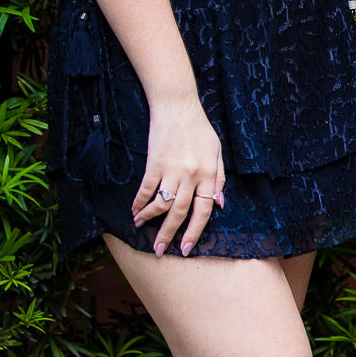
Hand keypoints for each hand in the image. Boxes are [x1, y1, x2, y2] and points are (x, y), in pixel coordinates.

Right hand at [132, 93, 224, 255]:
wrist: (177, 106)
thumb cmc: (200, 129)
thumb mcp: (217, 152)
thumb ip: (220, 179)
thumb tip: (219, 205)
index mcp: (209, 174)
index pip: (203, 211)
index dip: (194, 231)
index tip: (185, 248)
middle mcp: (191, 175)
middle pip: (179, 212)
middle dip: (169, 234)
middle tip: (160, 250)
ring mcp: (171, 169)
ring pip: (161, 203)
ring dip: (150, 219)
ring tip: (142, 228)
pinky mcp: (154, 163)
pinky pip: (146, 189)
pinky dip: (140, 202)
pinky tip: (135, 211)